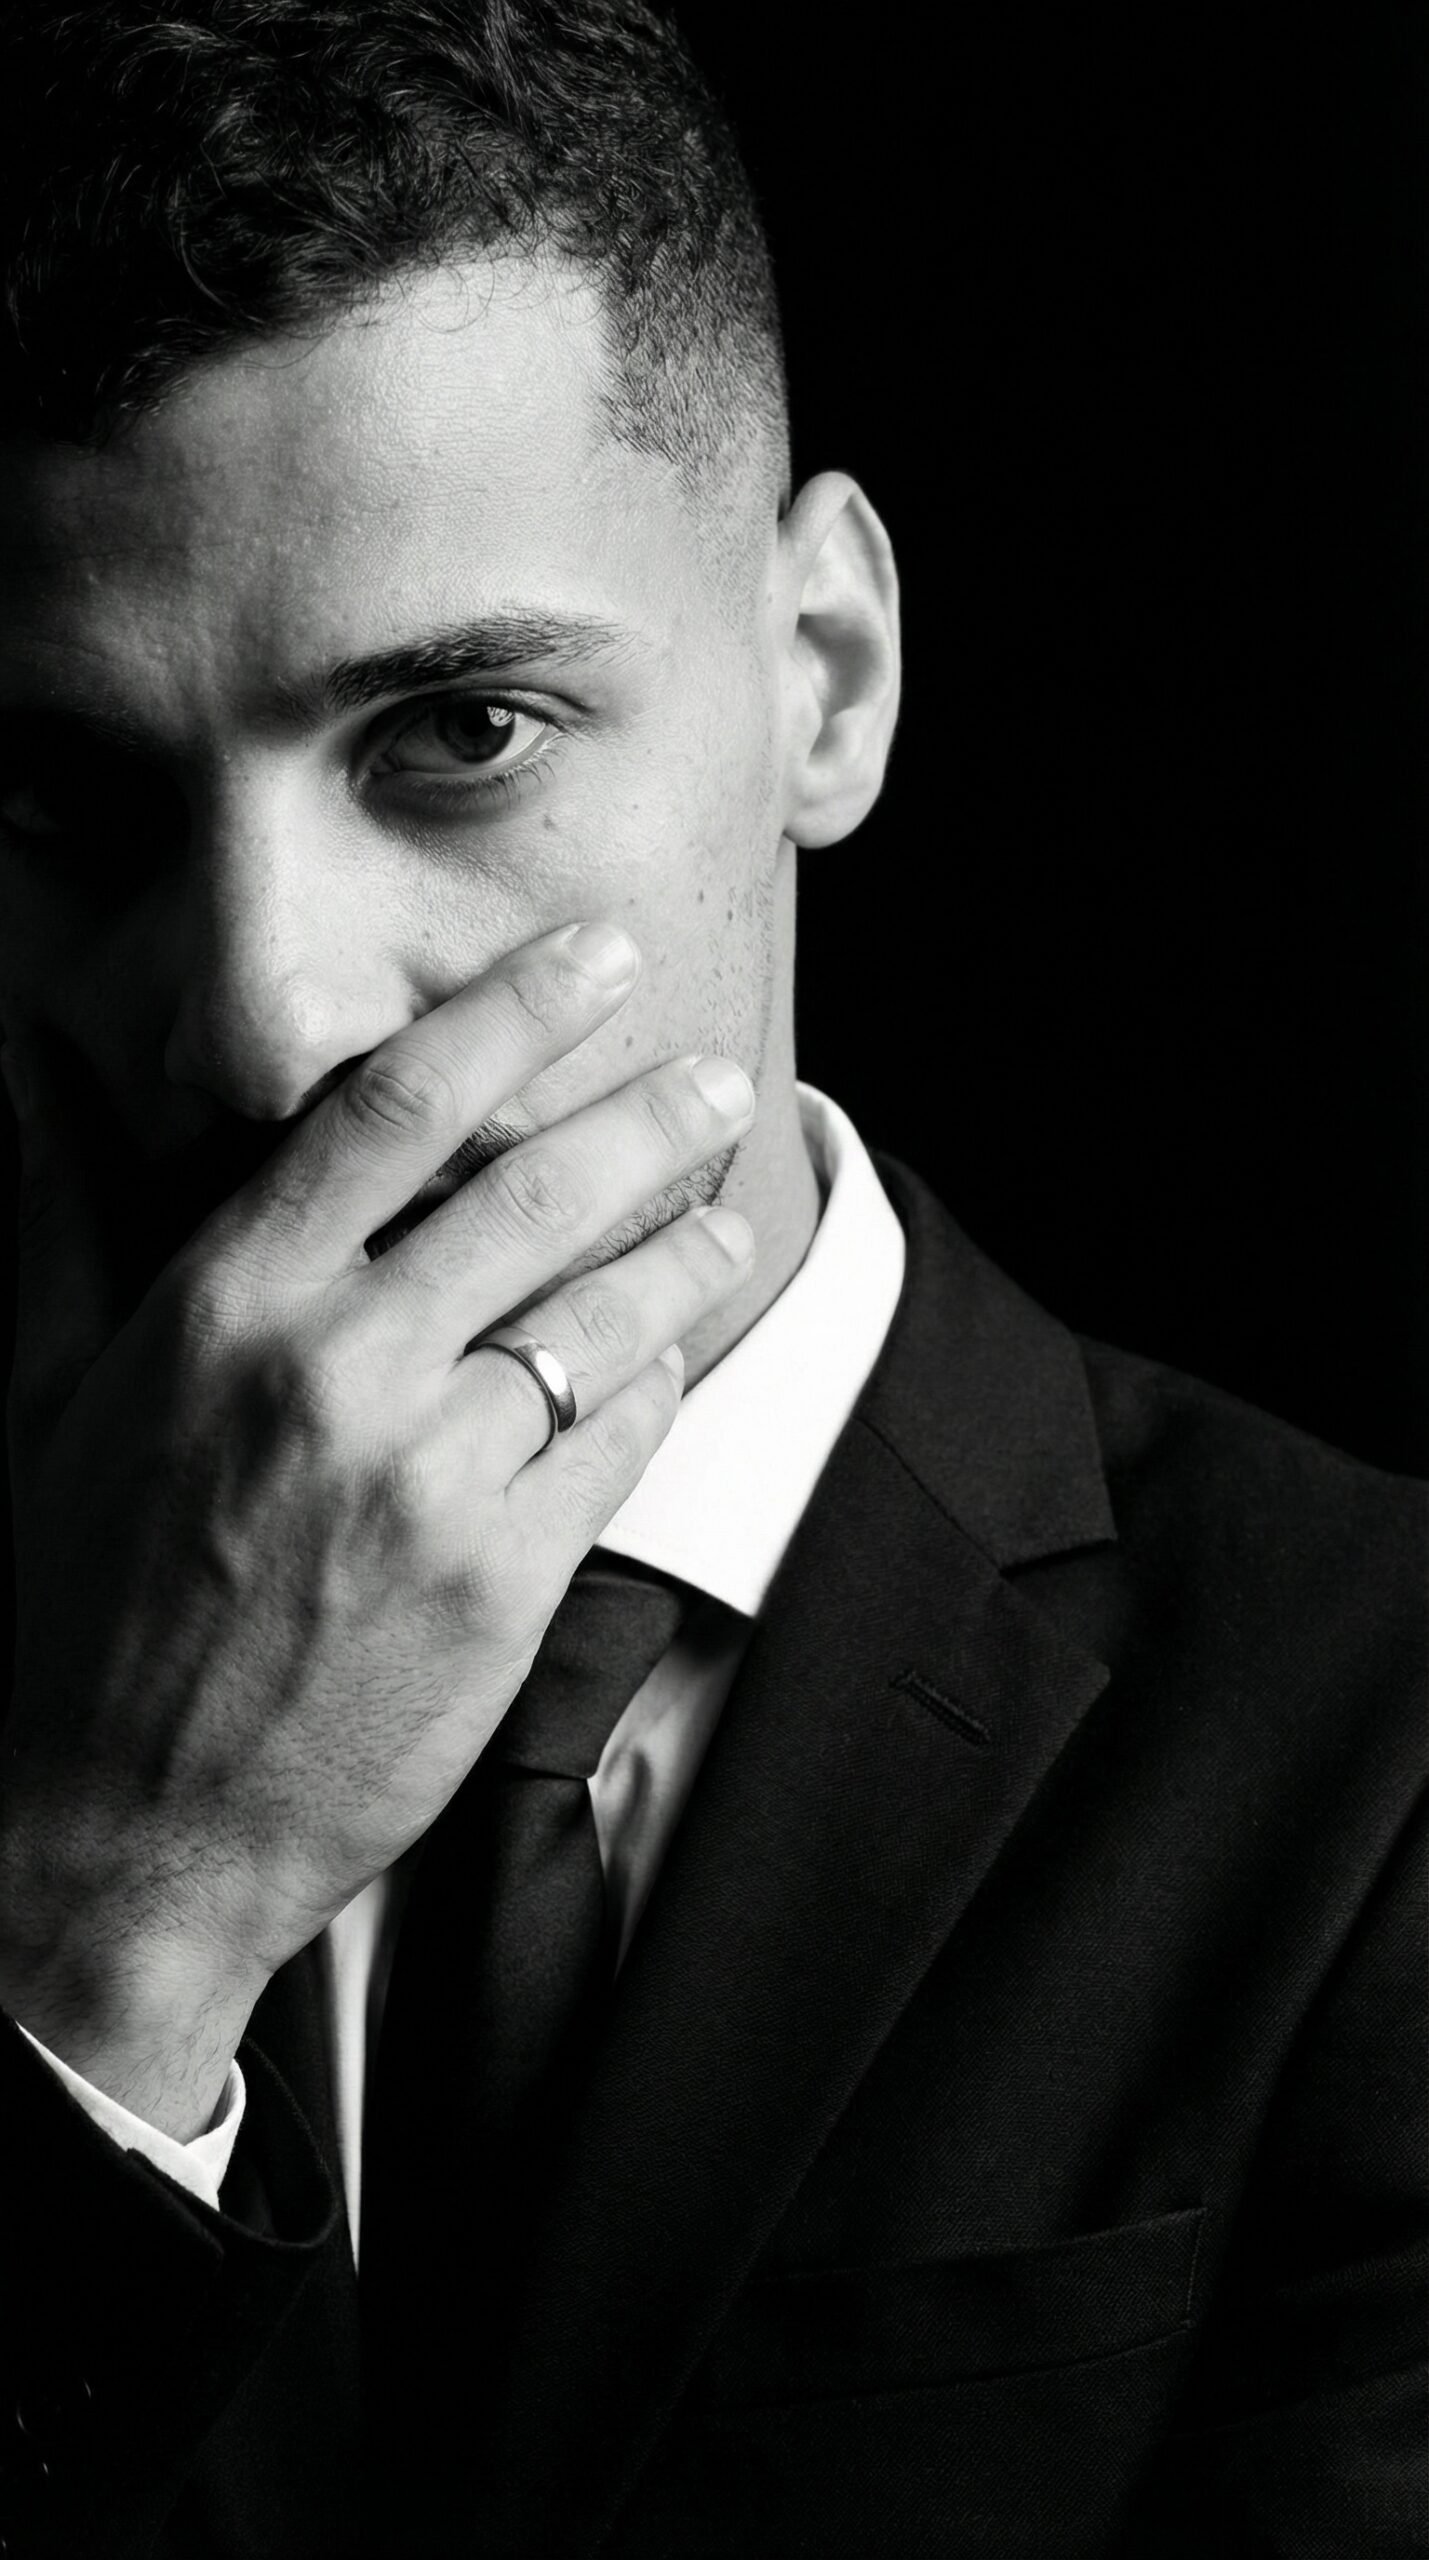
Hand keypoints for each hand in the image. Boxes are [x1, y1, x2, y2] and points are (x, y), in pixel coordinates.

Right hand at [0, 923, 755, 2135]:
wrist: (127, 1828)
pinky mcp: (499, 1581)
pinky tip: (667, 1358)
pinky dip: (654, 1385)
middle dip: (648, 1119)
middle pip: (535, 1194)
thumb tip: (41, 1074)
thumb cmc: (85, 1601)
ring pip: (601, 1319)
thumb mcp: (48, 1391)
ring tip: (724, 1221)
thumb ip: (71, 1218)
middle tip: (717, 1082)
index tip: (590, 958)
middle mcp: (336, 1371)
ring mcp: (427, 1479)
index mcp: (225, 1305)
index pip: (395, 1106)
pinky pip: (615, 1443)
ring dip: (682, 1253)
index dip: (511, 1011)